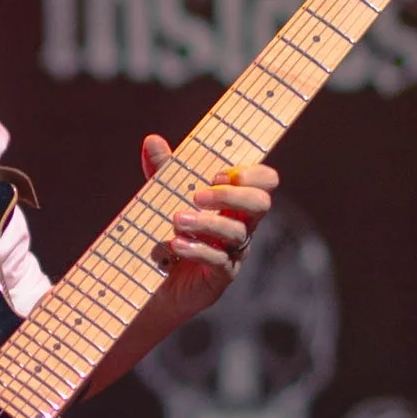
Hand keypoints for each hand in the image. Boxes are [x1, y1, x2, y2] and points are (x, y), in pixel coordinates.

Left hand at [142, 133, 275, 321]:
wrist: (151, 277)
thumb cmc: (166, 231)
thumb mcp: (162, 196)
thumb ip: (162, 170)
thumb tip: (152, 140)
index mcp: (236, 202)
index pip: (265, 181)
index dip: (251, 174)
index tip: (218, 174)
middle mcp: (242, 225)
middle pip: (260, 204)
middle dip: (232, 195)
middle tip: (198, 195)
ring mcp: (234, 252)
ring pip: (237, 233)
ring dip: (207, 223)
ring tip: (177, 219)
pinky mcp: (219, 277)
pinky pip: (219, 261)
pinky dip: (197, 249)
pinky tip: (176, 244)